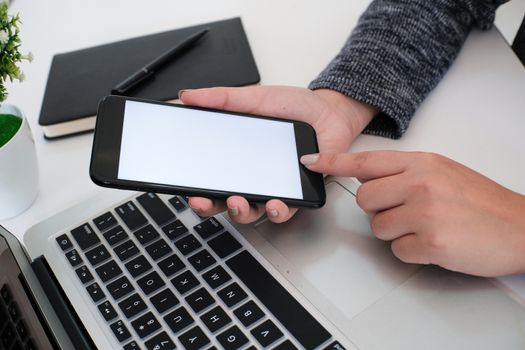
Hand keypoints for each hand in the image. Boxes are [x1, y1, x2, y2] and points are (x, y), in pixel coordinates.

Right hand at [179, 85, 375, 223]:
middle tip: (205, 201)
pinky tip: (275, 203)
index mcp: (237, 157)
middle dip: (211, 207)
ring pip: (253, 212)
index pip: (211, 180)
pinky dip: (278, 210)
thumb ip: (222, 99)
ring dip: (242, 212)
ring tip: (239, 202)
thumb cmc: (294, 107)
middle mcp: (253, 177)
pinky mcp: (297, 193)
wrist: (329, 111)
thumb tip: (189, 97)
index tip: (189, 191)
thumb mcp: (254, 99)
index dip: (198, 190)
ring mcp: (274, 187)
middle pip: (225, 202)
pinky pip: (286, 209)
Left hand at [301, 151, 524, 276]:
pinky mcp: (431, 241)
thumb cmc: (481, 201)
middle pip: (365, 199)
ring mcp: (425, 212)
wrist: (520, 227)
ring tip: (427, 227)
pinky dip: (412, 251)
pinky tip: (435, 242)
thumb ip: (404, 172)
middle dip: (379, 210)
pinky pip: (398, 250)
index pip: (367, 161)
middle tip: (407, 212)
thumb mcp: (442, 172)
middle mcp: (420, 183)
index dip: (334, 162)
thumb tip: (369, 178)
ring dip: (397, 232)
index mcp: (421, 163)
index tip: (312, 162)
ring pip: (378, 227)